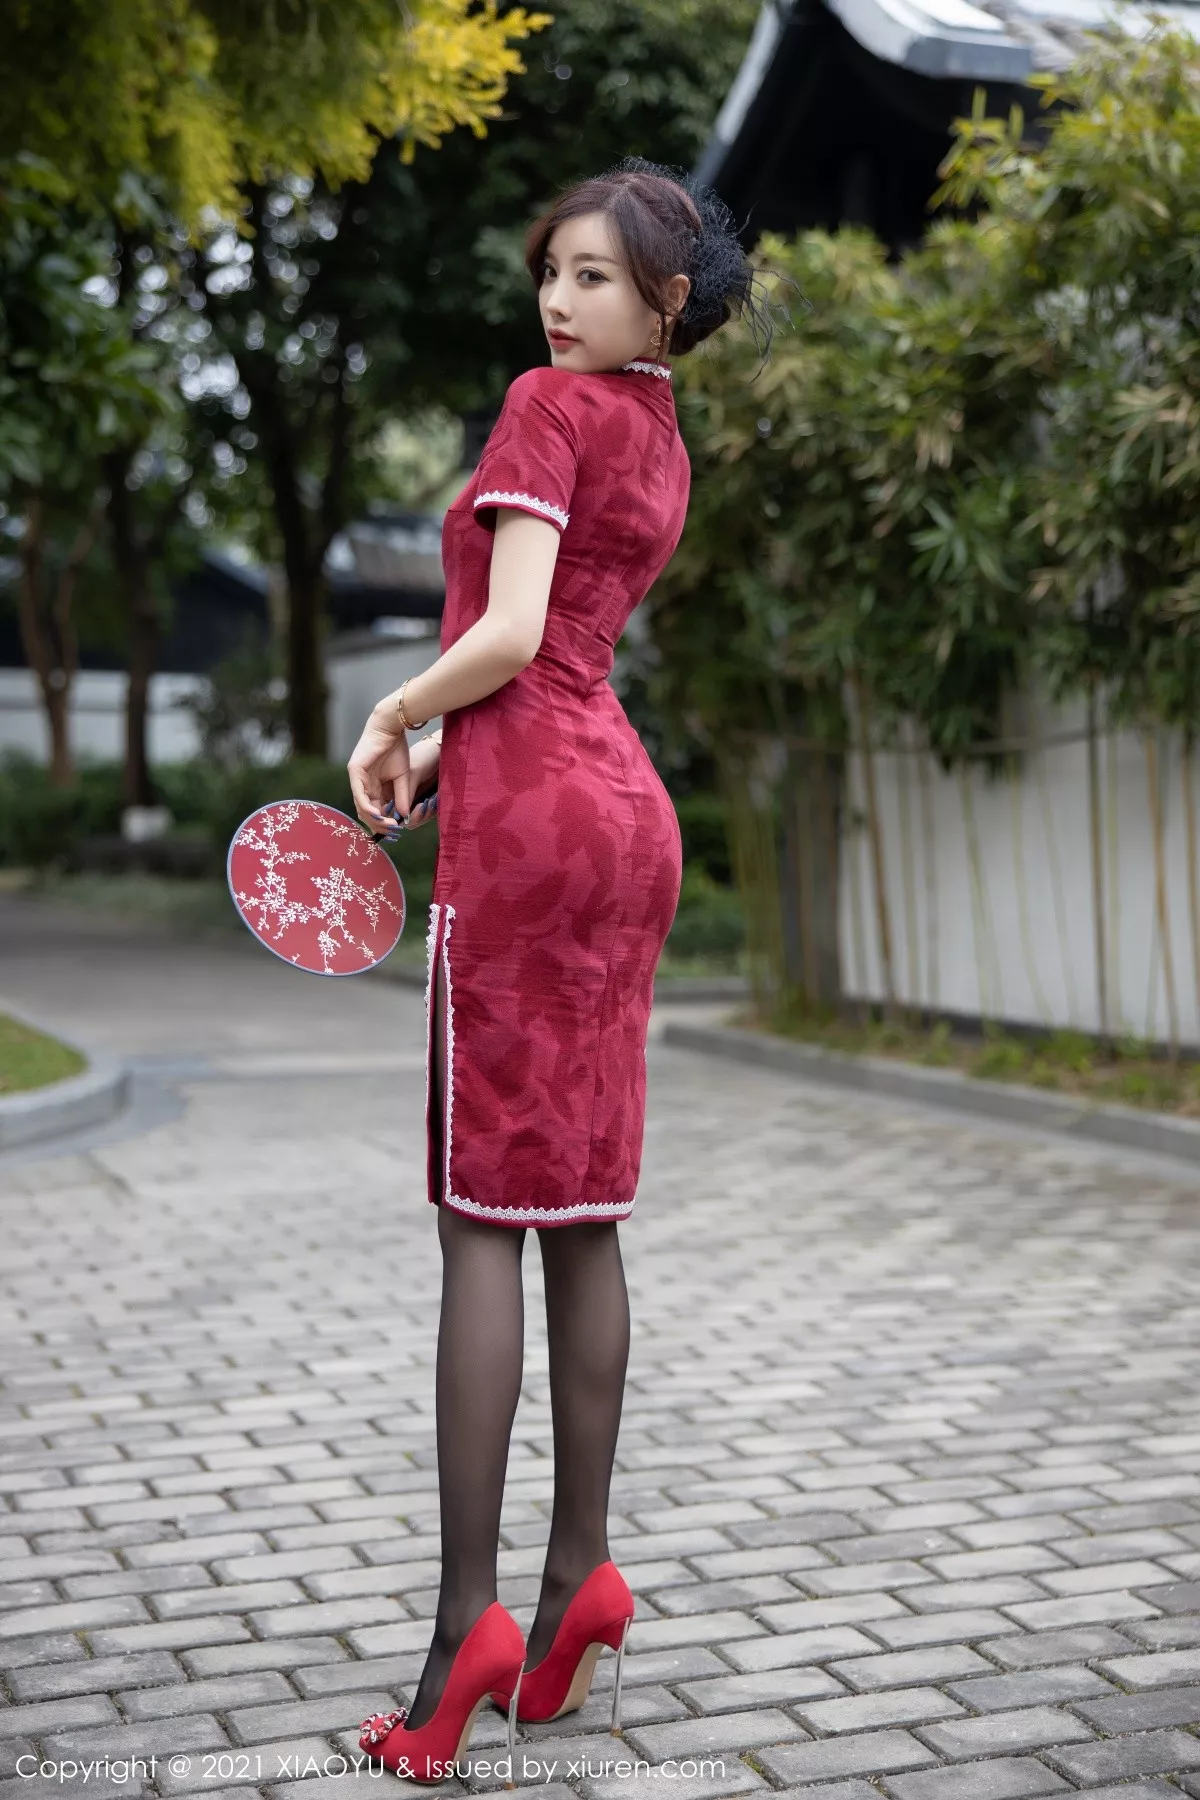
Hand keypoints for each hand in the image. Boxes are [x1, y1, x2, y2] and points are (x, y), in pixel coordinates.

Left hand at [347, 705, 438, 830]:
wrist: (391, 727)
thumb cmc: (397, 749)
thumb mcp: (403, 777)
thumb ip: (402, 796)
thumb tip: (404, 816)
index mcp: (372, 787)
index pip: (375, 810)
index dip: (384, 822)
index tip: (396, 830)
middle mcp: (362, 785)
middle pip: (366, 812)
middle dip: (379, 824)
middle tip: (393, 831)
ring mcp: (357, 779)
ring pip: (361, 806)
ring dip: (374, 818)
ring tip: (387, 825)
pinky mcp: (354, 771)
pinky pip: (358, 794)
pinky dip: (367, 806)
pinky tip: (377, 814)